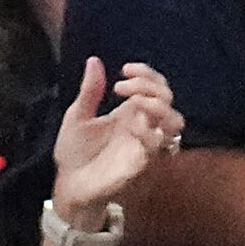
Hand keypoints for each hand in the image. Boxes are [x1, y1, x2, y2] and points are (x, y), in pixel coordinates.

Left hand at [51, 58, 184, 228]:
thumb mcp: (77, 116)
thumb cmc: (75, 153)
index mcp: (129, 112)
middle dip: (149, 85)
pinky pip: (159, 145)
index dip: (147, 73)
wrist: (68, 185)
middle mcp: (142, 125)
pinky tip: (128, 127)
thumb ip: (90, 90)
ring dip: (158, 106)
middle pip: (167, 98)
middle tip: (121, 86)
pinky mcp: (142, 162)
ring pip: (176, 122)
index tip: (125, 69)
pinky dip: (148, 131)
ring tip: (134, 103)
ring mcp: (144, 144)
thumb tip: (94, 60)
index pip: (155, 87)